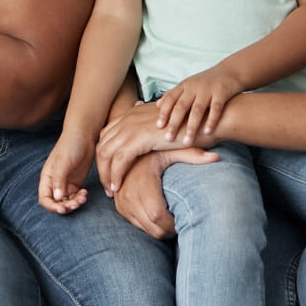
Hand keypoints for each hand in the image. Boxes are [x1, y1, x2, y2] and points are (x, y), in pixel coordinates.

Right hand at [38, 134, 94, 214]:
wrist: (84, 136)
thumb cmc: (70, 146)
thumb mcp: (63, 162)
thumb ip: (59, 180)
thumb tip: (57, 198)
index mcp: (47, 178)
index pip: (45, 199)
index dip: (52, 207)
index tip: (63, 208)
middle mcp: (54, 183)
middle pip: (56, 203)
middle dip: (65, 207)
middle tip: (76, 203)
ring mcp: (65, 184)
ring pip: (66, 202)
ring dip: (74, 204)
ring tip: (83, 198)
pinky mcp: (75, 183)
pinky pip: (75, 197)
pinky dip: (79, 198)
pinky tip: (85, 193)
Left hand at [97, 100, 216, 192]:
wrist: (203, 120)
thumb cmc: (188, 125)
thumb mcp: (163, 125)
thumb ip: (150, 128)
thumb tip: (146, 132)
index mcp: (131, 114)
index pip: (107, 136)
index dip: (105, 156)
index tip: (110, 172)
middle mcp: (127, 119)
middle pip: (102, 145)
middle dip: (101, 168)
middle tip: (107, 186)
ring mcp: (131, 127)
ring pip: (106, 154)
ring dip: (106, 174)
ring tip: (111, 191)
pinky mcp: (139, 138)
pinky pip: (118, 161)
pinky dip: (115, 175)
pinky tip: (118, 188)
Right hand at [111, 148, 215, 238]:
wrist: (122, 152)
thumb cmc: (151, 151)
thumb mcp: (169, 151)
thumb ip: (192, 155)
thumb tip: (216, 157)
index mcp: (142, 185)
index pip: (158, 216)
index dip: (173, 223)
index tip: (184, 218)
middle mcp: (129, 197)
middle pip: (155, 228)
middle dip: (171, 229)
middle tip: (183, 220)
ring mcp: (123, 205)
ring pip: (147, 230)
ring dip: (161, 229)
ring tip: (172, 217)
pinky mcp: (120, 208)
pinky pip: (138, 225)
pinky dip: (150, 225)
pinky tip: (159, 214)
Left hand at [155, 67, 242, 144]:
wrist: (230, 71)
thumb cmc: (206, 83)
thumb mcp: (188, 85)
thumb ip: (173, 94)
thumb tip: (157, 105)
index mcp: (184, 86)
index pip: (170, 99)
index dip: (164, 112)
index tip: (158, 126)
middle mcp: (194, 87)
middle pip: (181, 106)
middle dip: (174, 123)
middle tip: (168, 138)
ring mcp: (208, 89)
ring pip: (197, 110)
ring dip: (191, 127)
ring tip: (187, 141)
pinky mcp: (222, 92)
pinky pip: (216, 108)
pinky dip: (211, 121)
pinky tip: (207, 132)